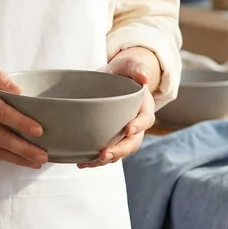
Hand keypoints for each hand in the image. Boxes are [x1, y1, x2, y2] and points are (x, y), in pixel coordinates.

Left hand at [77, 47, 158, 168]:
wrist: (114, 78)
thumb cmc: (122, 71)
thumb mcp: (128, 65)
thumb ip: (136, 67)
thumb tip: (143, 76)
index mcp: (144, 107)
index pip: (146, 119)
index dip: (139, 125)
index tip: (128, 130)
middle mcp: (136, 124)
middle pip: (133, 142)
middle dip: (120, 150)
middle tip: (105, 154)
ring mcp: (124, 133)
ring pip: (120, 151)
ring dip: (106, 159)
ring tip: (88, 163)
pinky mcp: (111, 137)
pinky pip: (107, 152)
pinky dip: (95, 159)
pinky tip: (81, 162)